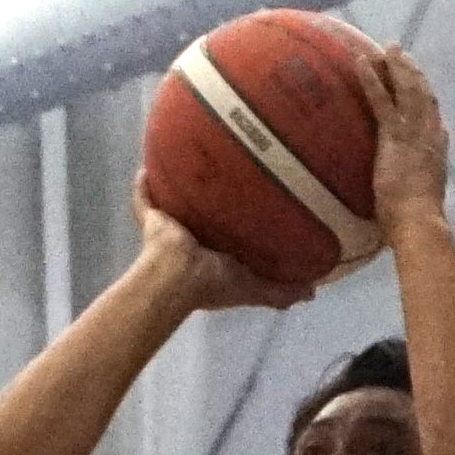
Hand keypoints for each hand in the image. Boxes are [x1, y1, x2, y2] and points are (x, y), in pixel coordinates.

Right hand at [130, 180, 314, 312]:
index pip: (229, 239)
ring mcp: (170, 230)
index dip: (240, 227)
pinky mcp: (152, 219)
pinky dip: (143, 186)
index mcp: (213, 258)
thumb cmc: (212, 283)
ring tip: (195, 163)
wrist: (176, 276)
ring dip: (181, 188)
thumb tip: (311, 292)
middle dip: (211, 202)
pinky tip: (147, 166)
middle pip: (202, 218)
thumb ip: (279, 291)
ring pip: (175, 204)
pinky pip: (143, 199)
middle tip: (228, 176)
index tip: (255, 208)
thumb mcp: (253, 288)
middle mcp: (193, 242)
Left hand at [354, 43, 448, 234]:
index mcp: (437, 149)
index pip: (433, 114)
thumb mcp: (426, 194)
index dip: (425, 94)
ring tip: (385, 48)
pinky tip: (361, 62)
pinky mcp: (394, 135)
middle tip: (399, 52)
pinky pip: (381, 100)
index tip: (417, 80)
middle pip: (423, 93)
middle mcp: (430, 135)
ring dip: (395, 66)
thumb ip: (424, 179)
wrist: (419, 223)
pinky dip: (372, 79)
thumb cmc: (418, 220)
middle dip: (412, 71)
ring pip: (407, 90)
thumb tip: (422, 181)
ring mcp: (413, 132)